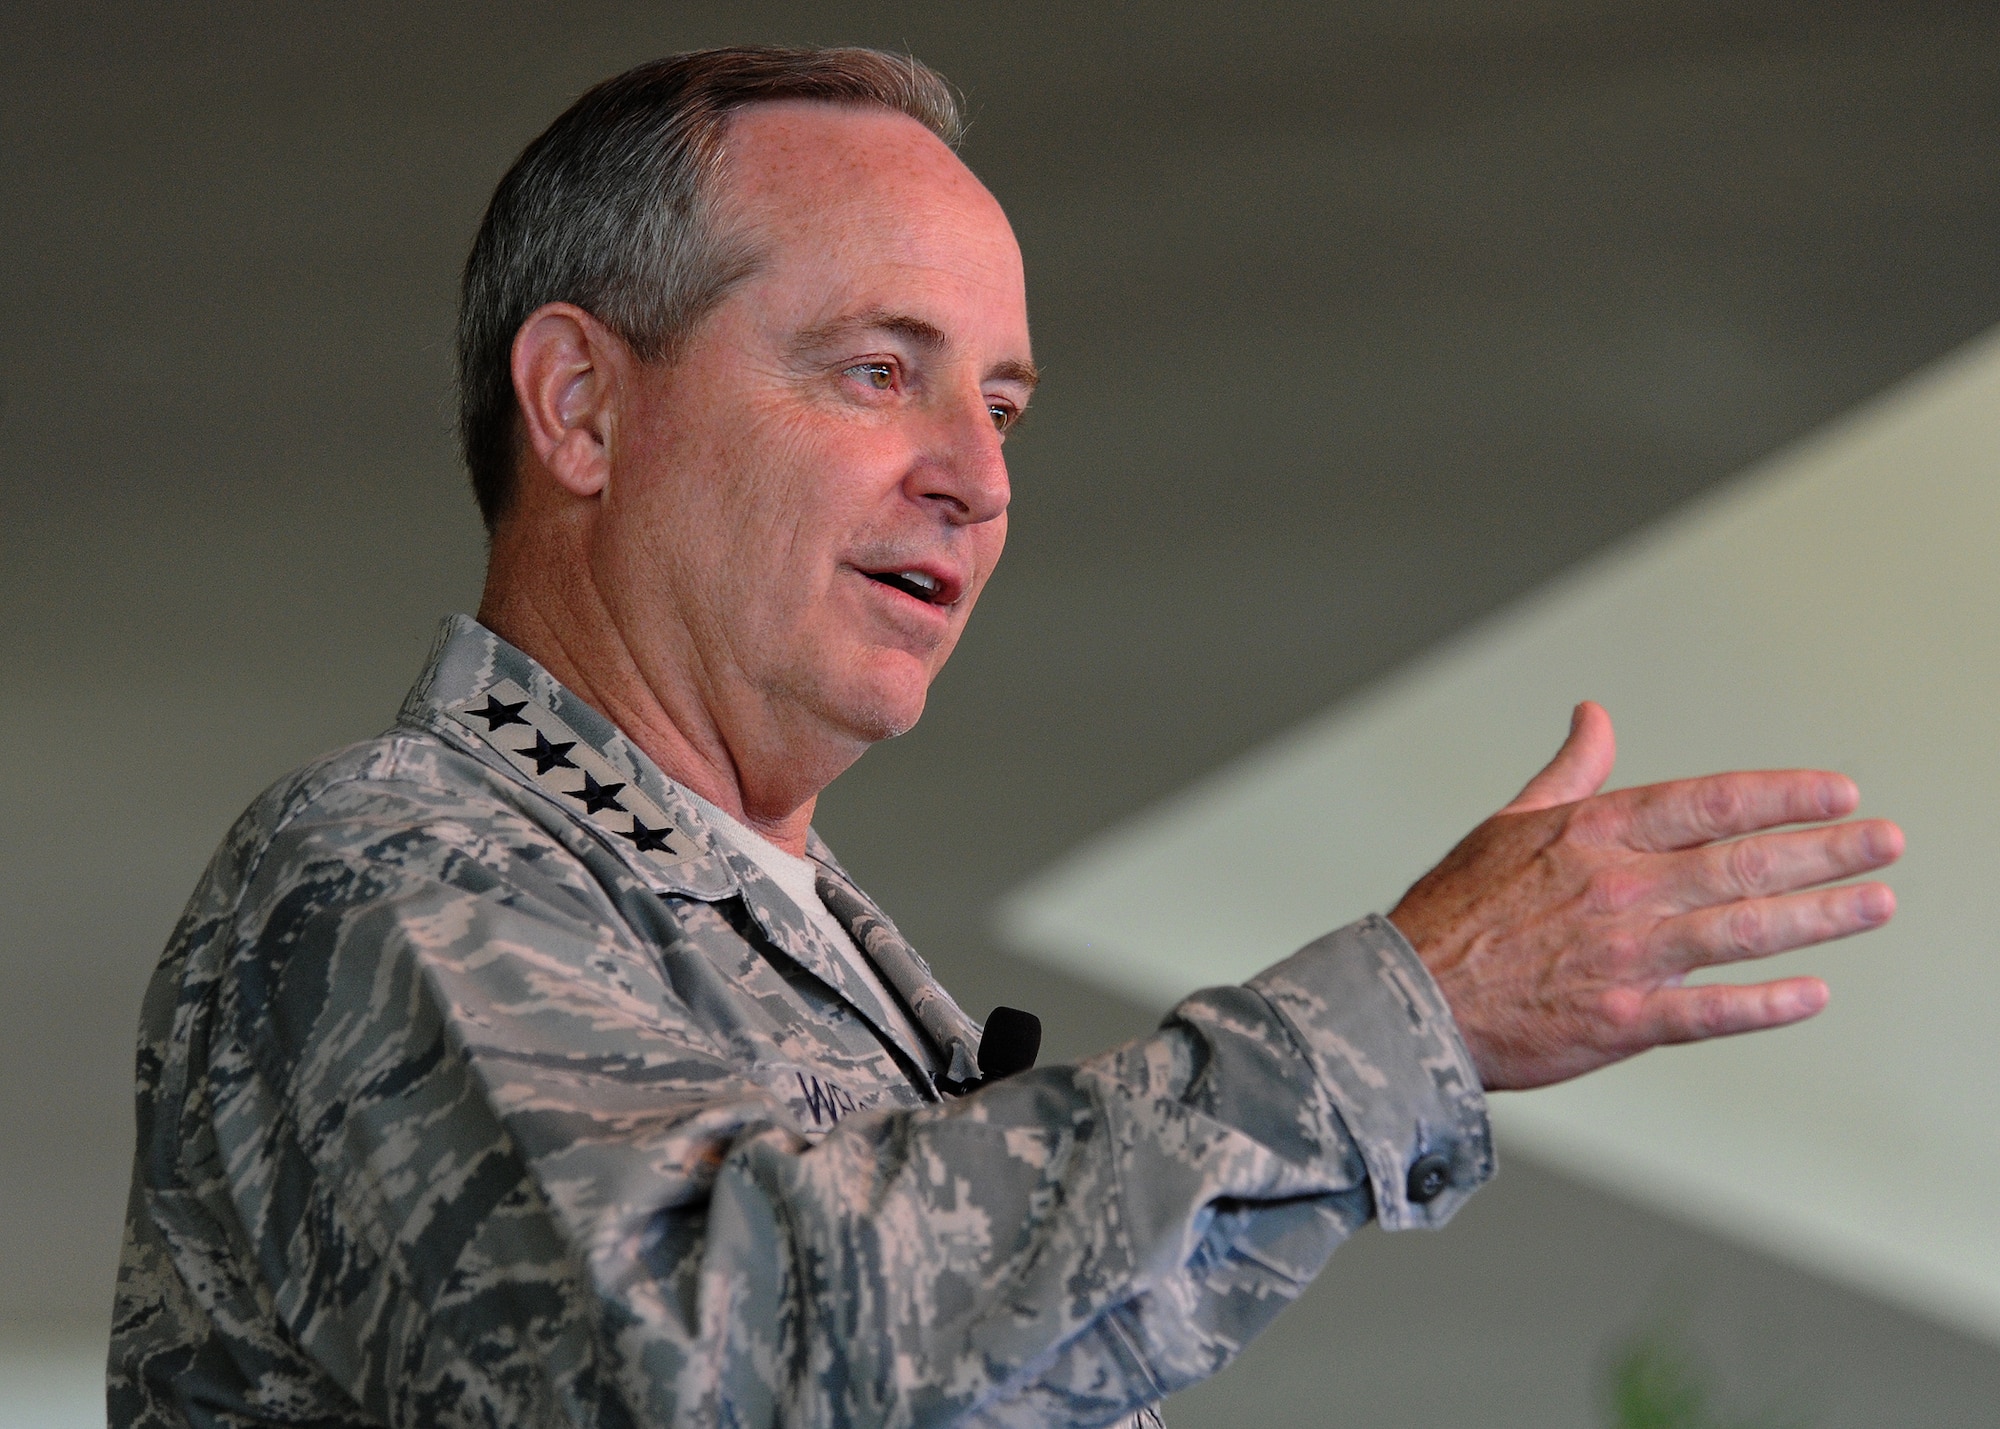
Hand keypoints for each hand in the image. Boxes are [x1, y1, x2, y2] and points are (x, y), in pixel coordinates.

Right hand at [1388, 702, 1902, 1090]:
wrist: (1409, 998)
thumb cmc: (1456, 911)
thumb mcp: (1509, 823)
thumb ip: (1569, 772)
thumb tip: (1596, 718)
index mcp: (1592, 834)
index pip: (1708, 802)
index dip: (1782, 795)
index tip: (1838, 791)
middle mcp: (1617, 888)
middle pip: (1742, 861)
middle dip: (1826, 850)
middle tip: (1886, 841)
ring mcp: (1623, 956)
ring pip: (1741, 929)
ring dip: (1818, 916)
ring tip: (1877, 902)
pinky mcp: (1620, 1021)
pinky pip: (1708, 1011)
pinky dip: (1764, 1004)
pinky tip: (1813, 994)